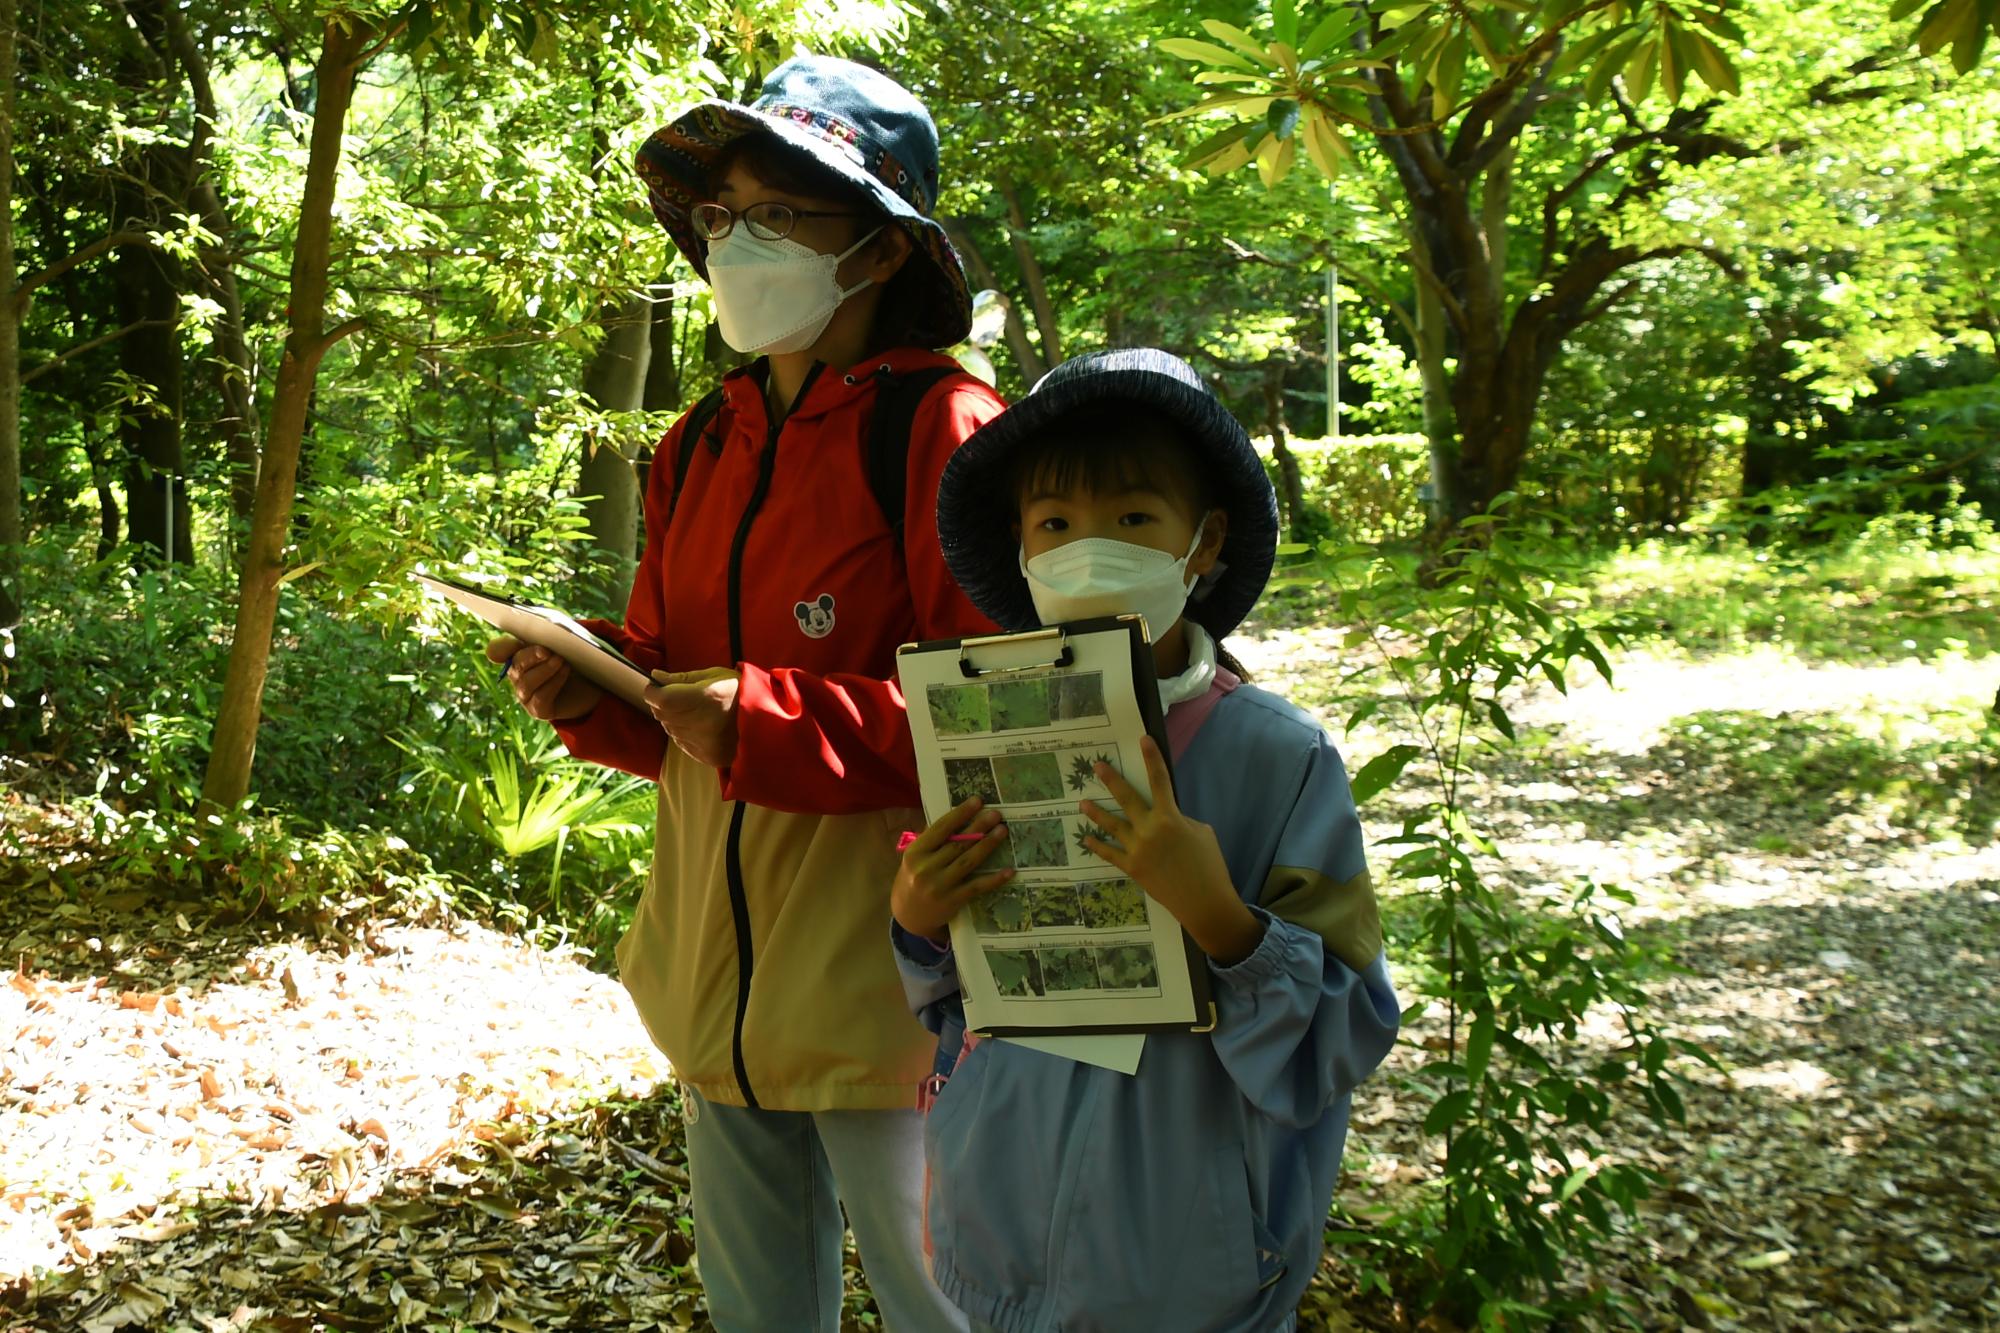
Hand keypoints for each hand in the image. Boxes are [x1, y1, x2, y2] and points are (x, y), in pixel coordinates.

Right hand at [486, 636, 602, 720]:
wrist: (592, 687)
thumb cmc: (574, 660)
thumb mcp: (564, 644)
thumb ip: (551, 634)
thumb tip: (549, 627)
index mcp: (517, 654)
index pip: (498, 650)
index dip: (499, 648)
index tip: (511, 642)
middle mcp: (517, 675)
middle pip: (515, 665)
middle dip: (530, 656)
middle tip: (547, 650)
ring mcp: (525, 695)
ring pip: (526, 683)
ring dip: (545, 670)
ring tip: (561, 661)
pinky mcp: (538, 710)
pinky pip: (540, 697)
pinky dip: (553, 683)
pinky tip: (565, 672)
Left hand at [645, 667, 741, 768]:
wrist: (770, 721)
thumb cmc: (743, 692)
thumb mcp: (715, 675)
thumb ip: (682, 678)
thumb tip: (656, 676)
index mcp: (705, 698)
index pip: (662, 699)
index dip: (653, 692)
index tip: (654, 687)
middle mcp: (702, 723)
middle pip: (663, 715)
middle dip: (663, 704)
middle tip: (675, 696)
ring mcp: (705, 743)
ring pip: (671, 730)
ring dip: (673, 719)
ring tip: (692, 711)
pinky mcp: (708, 756)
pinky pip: (682, 744)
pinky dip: (684, 734)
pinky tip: (699, 725)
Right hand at [891, 799, 1013, 944]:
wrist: (908, 915)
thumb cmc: (913, 878)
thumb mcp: (915, 858)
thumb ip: (931, 839)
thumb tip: (957, 816)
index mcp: (915, 852)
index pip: (941, 829)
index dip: (960, 814)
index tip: (978, 801)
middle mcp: (926, 868)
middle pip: (958, 844)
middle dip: (979, 827)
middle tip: (996, 814)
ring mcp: (940, 886)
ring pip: (968, 861)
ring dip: (987, 845)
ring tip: (1002, 831)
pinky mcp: (953, 901)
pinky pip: (977, 887)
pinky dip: (994, 879)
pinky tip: (1009, 871)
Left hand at [1080, 736, 1263, 964]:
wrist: (1204, 902)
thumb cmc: (1210, 865)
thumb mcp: (1202, 833)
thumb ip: (1180, 820)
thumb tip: (1165, 817)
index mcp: (1171, 818)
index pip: (1160, 780)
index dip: (1152, 758)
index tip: (1143, 739)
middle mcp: (1149, 829)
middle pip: (1127, 799)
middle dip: (1112, 780)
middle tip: (1098, 766)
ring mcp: (1137, 849)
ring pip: (1112, 826)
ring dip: (1096, 813)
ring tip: (1082, 803)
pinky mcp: (1132, 868)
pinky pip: (1111, 854)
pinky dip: (1098, 846)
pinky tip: (1087, 839)